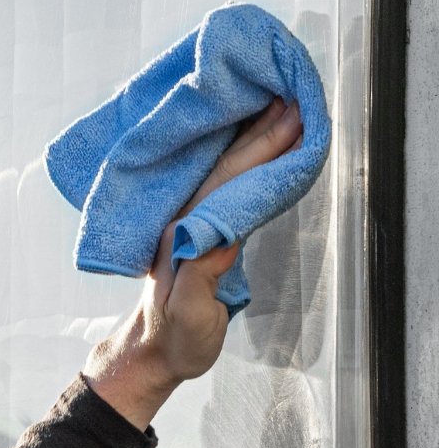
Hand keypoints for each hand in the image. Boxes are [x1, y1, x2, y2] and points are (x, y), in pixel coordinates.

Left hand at [84, 97, 303, 429]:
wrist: (154, 349)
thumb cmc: (173, 335)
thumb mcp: (190, 312)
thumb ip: (200, 274)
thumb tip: (219, 234)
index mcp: (181, 229)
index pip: (226, 178)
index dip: (258, 148)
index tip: (287, 118)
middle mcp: (182, 216)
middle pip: (226, 163)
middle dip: (260, 130)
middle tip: (293, 98)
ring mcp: (190, 220)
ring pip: (224, 168)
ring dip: (252, 138)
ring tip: (280, 108)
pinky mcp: (199, 229)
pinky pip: (226, 184)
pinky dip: (246, 160)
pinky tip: (259, 147)